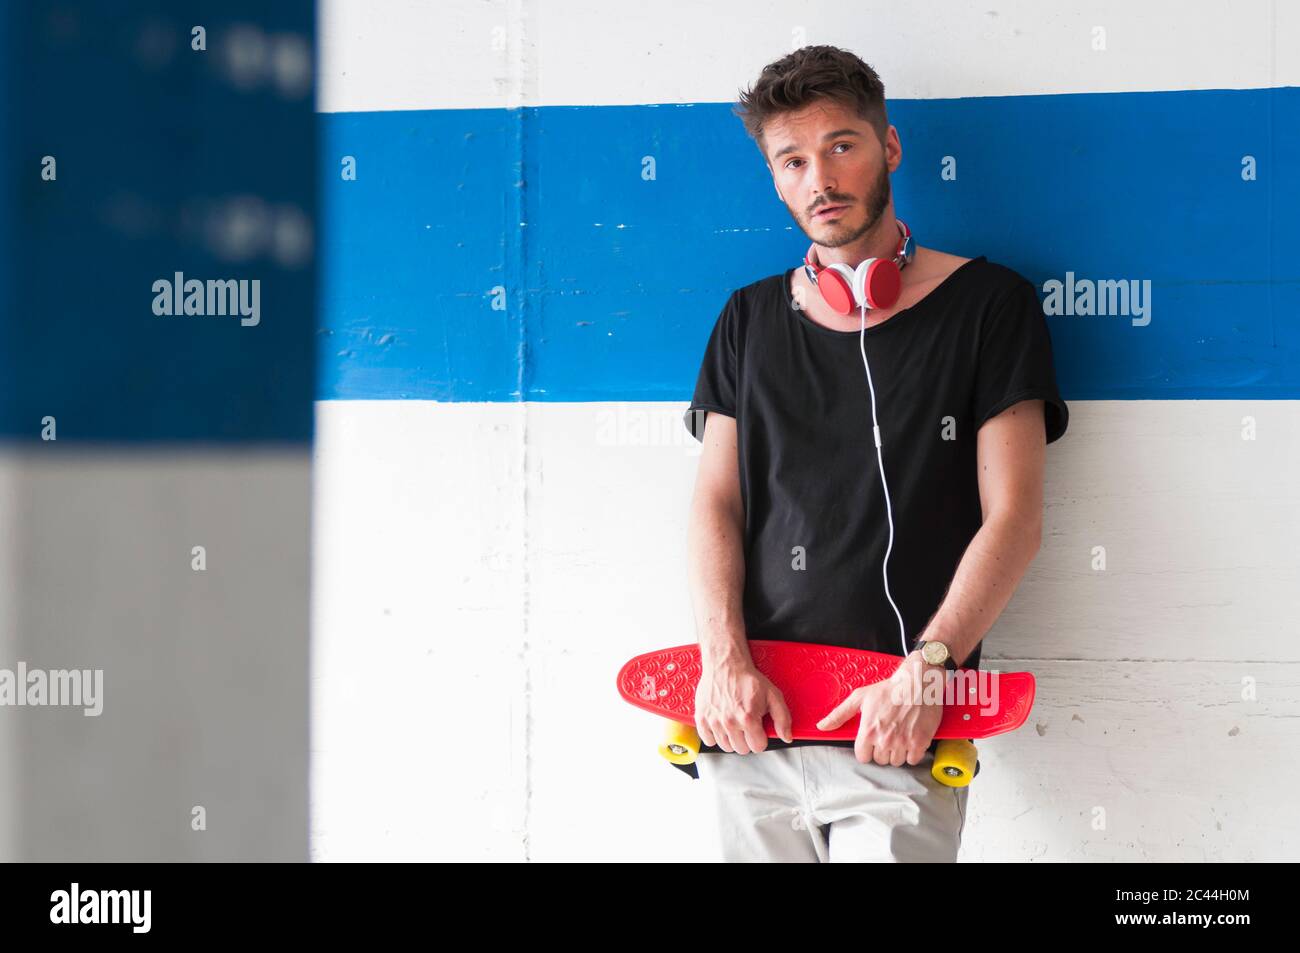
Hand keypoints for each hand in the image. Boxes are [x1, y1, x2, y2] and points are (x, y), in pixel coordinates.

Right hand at [695, 659, 792, 753]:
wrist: (726, 664)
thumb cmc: (747, 679)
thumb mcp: (773, 695)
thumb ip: (783, 718)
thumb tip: (786, 736)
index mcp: (748, 719)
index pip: (758, 747)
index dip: (761, 739)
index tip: (758, 730)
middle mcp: (730, 722)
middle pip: (741, 749)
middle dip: (746, 740)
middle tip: (746, 725)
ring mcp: (714, 722)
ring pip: (726, 747)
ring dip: (731, 739)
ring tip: (734, 724)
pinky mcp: (701, 719)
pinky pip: (708, 741)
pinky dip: (714, 736)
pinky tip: (721, 725)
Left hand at [815, 653, 943, 765]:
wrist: (917, 682)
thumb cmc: (889, 689)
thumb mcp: (860, 697)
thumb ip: (839, 714)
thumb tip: (822, 726)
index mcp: (868, 731)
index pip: (862, 757)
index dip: (866, 749)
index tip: (871, 742)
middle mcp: (885, 739)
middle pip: (880, 760)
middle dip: (882, 749)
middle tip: (887, 734)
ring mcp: (903, 743)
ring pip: (896, 761)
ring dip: (897, 752)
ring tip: (899, 735)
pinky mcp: (920, 743)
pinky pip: (913, 760)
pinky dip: (912, 752)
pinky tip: (910, 738)